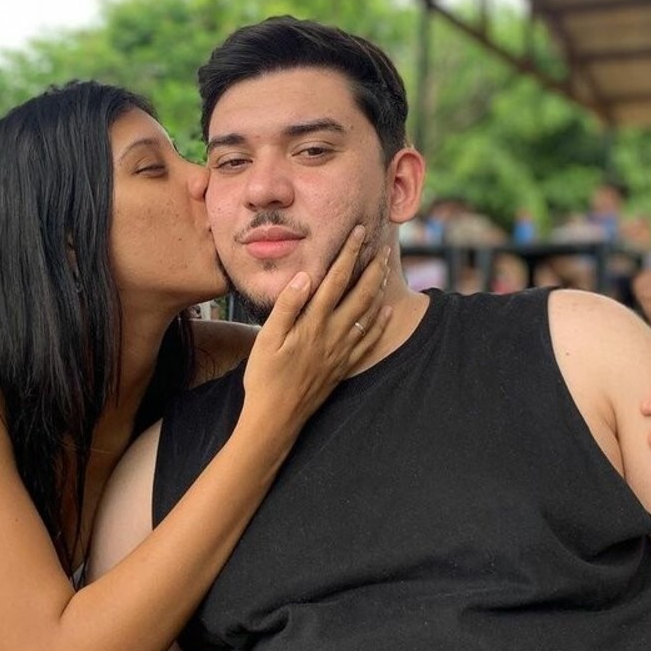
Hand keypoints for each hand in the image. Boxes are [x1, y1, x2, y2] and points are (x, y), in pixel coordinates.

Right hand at [241, 225, 390, 432]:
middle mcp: (332, 334)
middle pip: (359, 294)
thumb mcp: (267, 338)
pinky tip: (386, 313)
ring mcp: (341, 352)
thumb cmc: (264, 378)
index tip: (358, 232)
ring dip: (378, 290)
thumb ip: (287, 306)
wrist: (276, 418)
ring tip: (385, 271)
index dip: (348, 254)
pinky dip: (380, 324)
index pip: (335, 280)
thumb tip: (305, 276)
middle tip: (383, 247)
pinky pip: (368, 341)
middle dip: (372, 268)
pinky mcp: (343, 367)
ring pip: (368, 314)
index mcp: (312, 323)